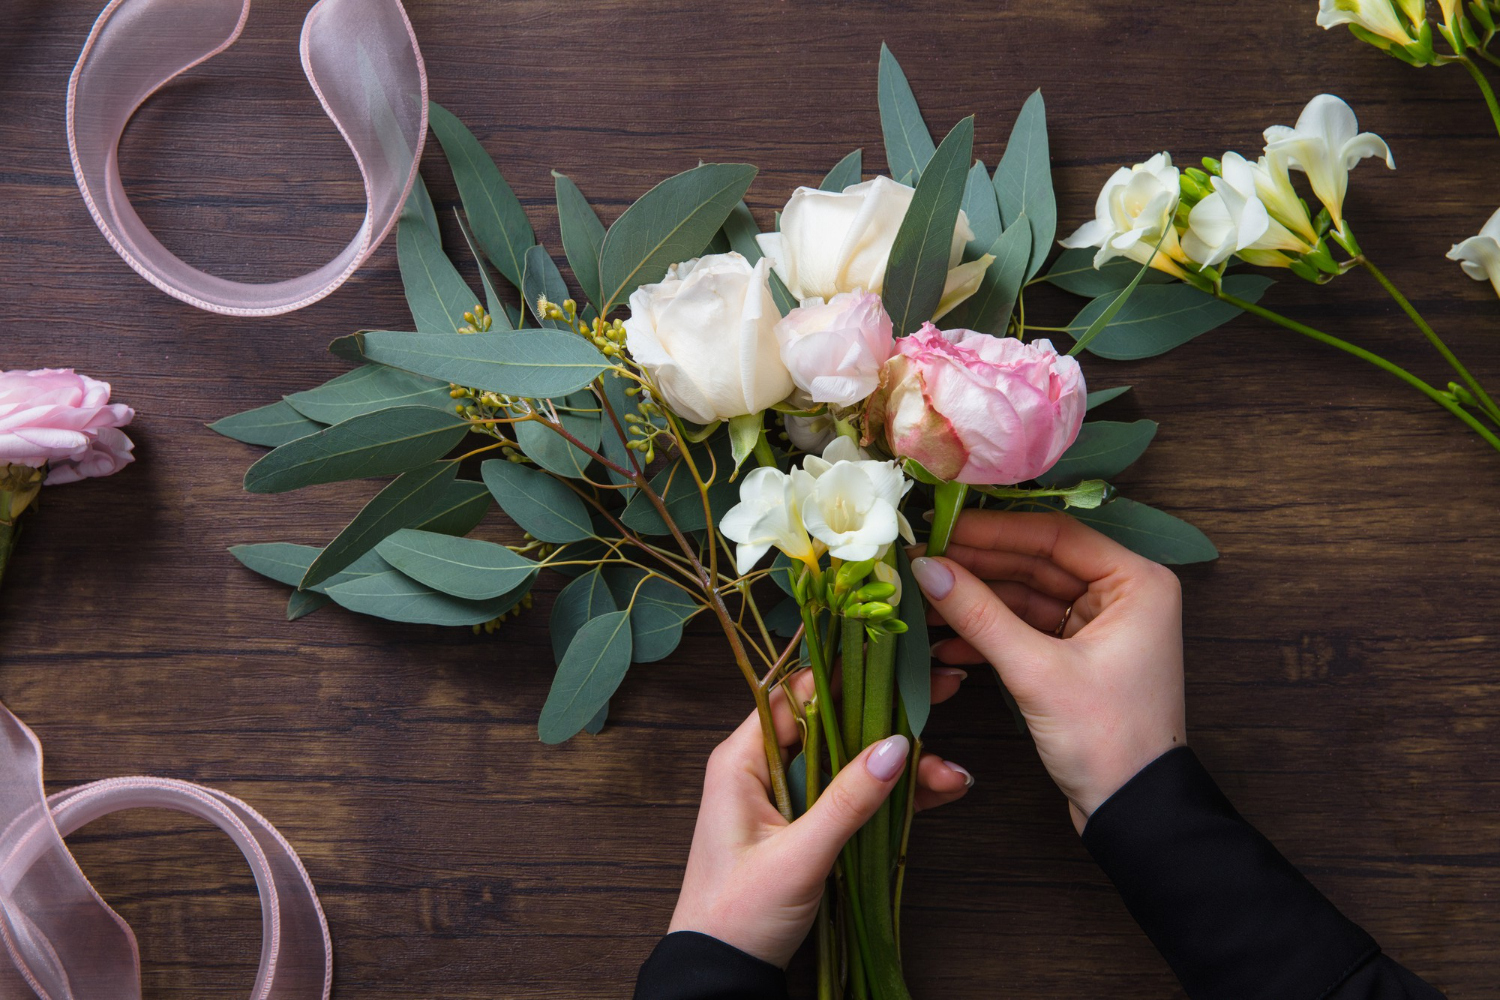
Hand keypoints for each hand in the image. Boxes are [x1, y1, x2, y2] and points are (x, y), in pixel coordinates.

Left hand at [667, 668, 971, 967]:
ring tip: (951, 774)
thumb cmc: (737, 914)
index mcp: (742, 759)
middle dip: (891, 715)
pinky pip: (856, 795)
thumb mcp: (798, 856)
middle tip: (945, 692)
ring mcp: (789, 796)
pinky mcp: (810, 824)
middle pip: (835, 722)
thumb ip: (847, 800)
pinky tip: (938, 791)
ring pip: (854, 760)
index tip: (897, 656)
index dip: (848, 670)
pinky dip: (895, 795)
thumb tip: (895, 746)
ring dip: (902, 765)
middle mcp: (764, 766)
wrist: (722, 973)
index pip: (797, 694)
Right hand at [910, 510, 1185, 833]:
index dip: (993, 531)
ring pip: (1026, 596)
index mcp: (1136, 583)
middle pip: (1037, 562)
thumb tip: (927, 568)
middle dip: (978, 566)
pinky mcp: (1077, 656)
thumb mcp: (1037, 672)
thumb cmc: (1107, 739)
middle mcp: (1123, 595)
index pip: (1055, 536)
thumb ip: (980, 615)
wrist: (1134, 812)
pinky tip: (946, 643)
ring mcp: (1099, 626)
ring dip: (976, 601)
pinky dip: (989, 634)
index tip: (940, 527)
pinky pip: (1026, 628)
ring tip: (923, 600)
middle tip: (922, 560)